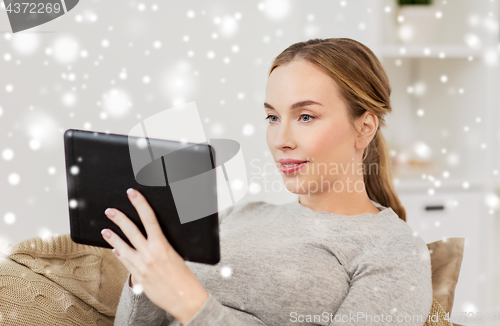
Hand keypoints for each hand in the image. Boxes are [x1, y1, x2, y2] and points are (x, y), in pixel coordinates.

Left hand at [101, 188, 208, 324]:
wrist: (185, 299)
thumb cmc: (185, 277)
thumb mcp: (177, 254)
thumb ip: (163, 245)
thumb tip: (154, 235)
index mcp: (162, 246)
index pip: (149, 219)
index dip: (140, 204)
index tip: (133, 194)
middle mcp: (149, 254)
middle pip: (131, 230)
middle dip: (119, 218)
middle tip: (110, 210)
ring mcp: (141, 266)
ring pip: (122, 247)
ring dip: (112, 237)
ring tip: (105, 230)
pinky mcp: (137, 277)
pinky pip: (125, 262)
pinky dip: (119, 254)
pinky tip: (115, 249)